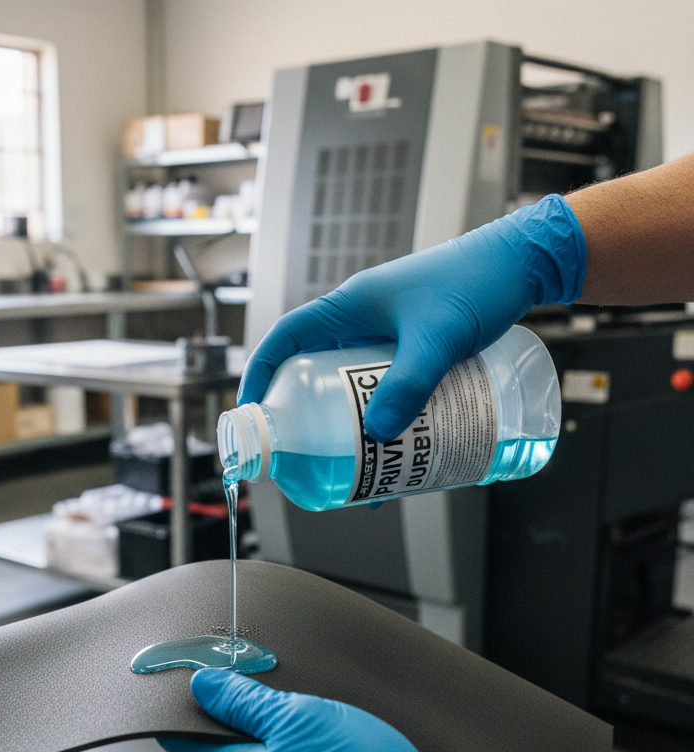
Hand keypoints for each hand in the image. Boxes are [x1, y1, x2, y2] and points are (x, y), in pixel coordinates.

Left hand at [160, 669, 533, 751]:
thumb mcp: (297, 720)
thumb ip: (243, 702)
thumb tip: (201, 686)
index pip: (180, 738)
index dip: (182, 700)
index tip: (193, 669)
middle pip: (219, 748)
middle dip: (236, 710)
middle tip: (264, 676)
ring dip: (272, 732)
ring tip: (305, 707)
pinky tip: (325, 739)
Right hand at [238, 194, 586, 440]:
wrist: (524, 263)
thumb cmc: (478, 281)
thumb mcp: (440, 337)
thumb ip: (411, 382)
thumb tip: (380, 433)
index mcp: (349, 307)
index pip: (286, 340)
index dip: (262, 374)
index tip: (253, 412)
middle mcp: (360, 322)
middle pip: (314, 372)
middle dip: (307, 414)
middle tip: (308, 452)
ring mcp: (386, 337)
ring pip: (350, 386)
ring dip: (347, 422)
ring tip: (356, 462)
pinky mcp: (411, 350)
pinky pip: (382, 389)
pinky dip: (382, 417)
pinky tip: (399, 447)